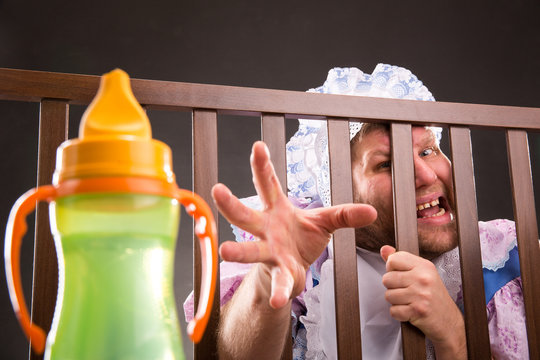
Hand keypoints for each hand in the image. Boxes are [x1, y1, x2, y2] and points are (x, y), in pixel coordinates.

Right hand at [213, 141, 376, 308]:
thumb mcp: (325, 222)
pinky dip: (279, 291)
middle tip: (216, 191)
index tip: (258, 147)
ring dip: (238, 250)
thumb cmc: (301, 239)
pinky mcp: (279, 273)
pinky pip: (279, 281)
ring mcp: (269, 252)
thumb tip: (372, 210)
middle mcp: (266, 229)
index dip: (262, 165)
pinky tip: (278, 300)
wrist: (294, 270)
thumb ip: (345, 215)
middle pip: (246, 214)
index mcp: (276, 210)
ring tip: (224, 251)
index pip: (267, 184)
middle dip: (231, 203)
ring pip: (250, 249)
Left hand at [380, 245, 465, 357]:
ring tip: (408, 301)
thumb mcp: (421, 273)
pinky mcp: (417, 311)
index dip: (392, 269)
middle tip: (406, 291)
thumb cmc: (433, 296)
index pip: (393, 259)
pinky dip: (399, 314)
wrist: (449, 321)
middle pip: (387, 278)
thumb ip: (400, 260)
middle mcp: (423, 278)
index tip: (401, 275)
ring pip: (388, 295)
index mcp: (424, 266)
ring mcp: (421, 295)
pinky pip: (393, 311)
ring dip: (395, 302)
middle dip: (392, 287)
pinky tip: (409, 311)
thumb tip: (384, 249)